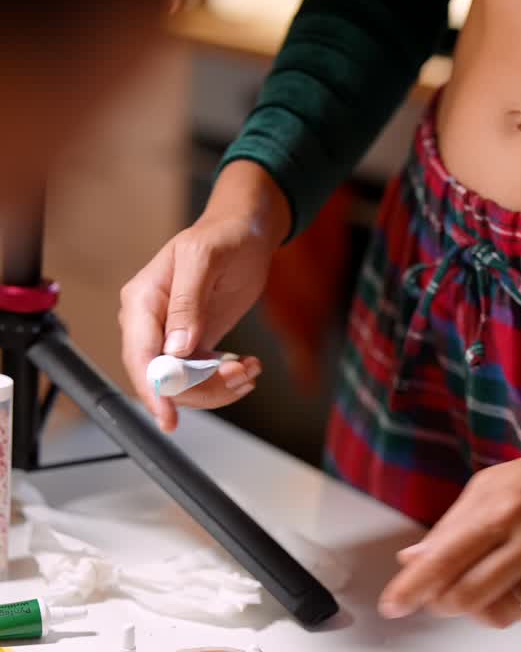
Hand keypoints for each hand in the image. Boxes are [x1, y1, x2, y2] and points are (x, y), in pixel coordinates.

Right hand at [119, 160, 290, 431]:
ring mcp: (171, 338)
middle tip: (240, 374)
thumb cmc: (224, 236)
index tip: (168, 417)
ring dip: (220, 387)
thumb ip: (187, 302)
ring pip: (186, 387)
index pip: (140, 356)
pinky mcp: (193, 346)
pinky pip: (203, 380)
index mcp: (142, 300)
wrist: (246, 233)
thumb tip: (176, 349)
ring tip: (250, 367)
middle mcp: (150, 324)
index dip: (153, 390)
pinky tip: (248, 365)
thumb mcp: (205, 259)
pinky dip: (227, 381)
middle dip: (203, 388)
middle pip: (163, 380)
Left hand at [378, 428, 520, 629]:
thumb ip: (453, 524)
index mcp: (503, 508)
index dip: (411, 588)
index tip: (392, 606)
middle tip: (444, 598)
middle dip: (445, 604)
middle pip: (467, 599)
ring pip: (502, 616)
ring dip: (486, 609)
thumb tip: (413, 560)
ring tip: (497, 583)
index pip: (444, 559)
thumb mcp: (497, 484)